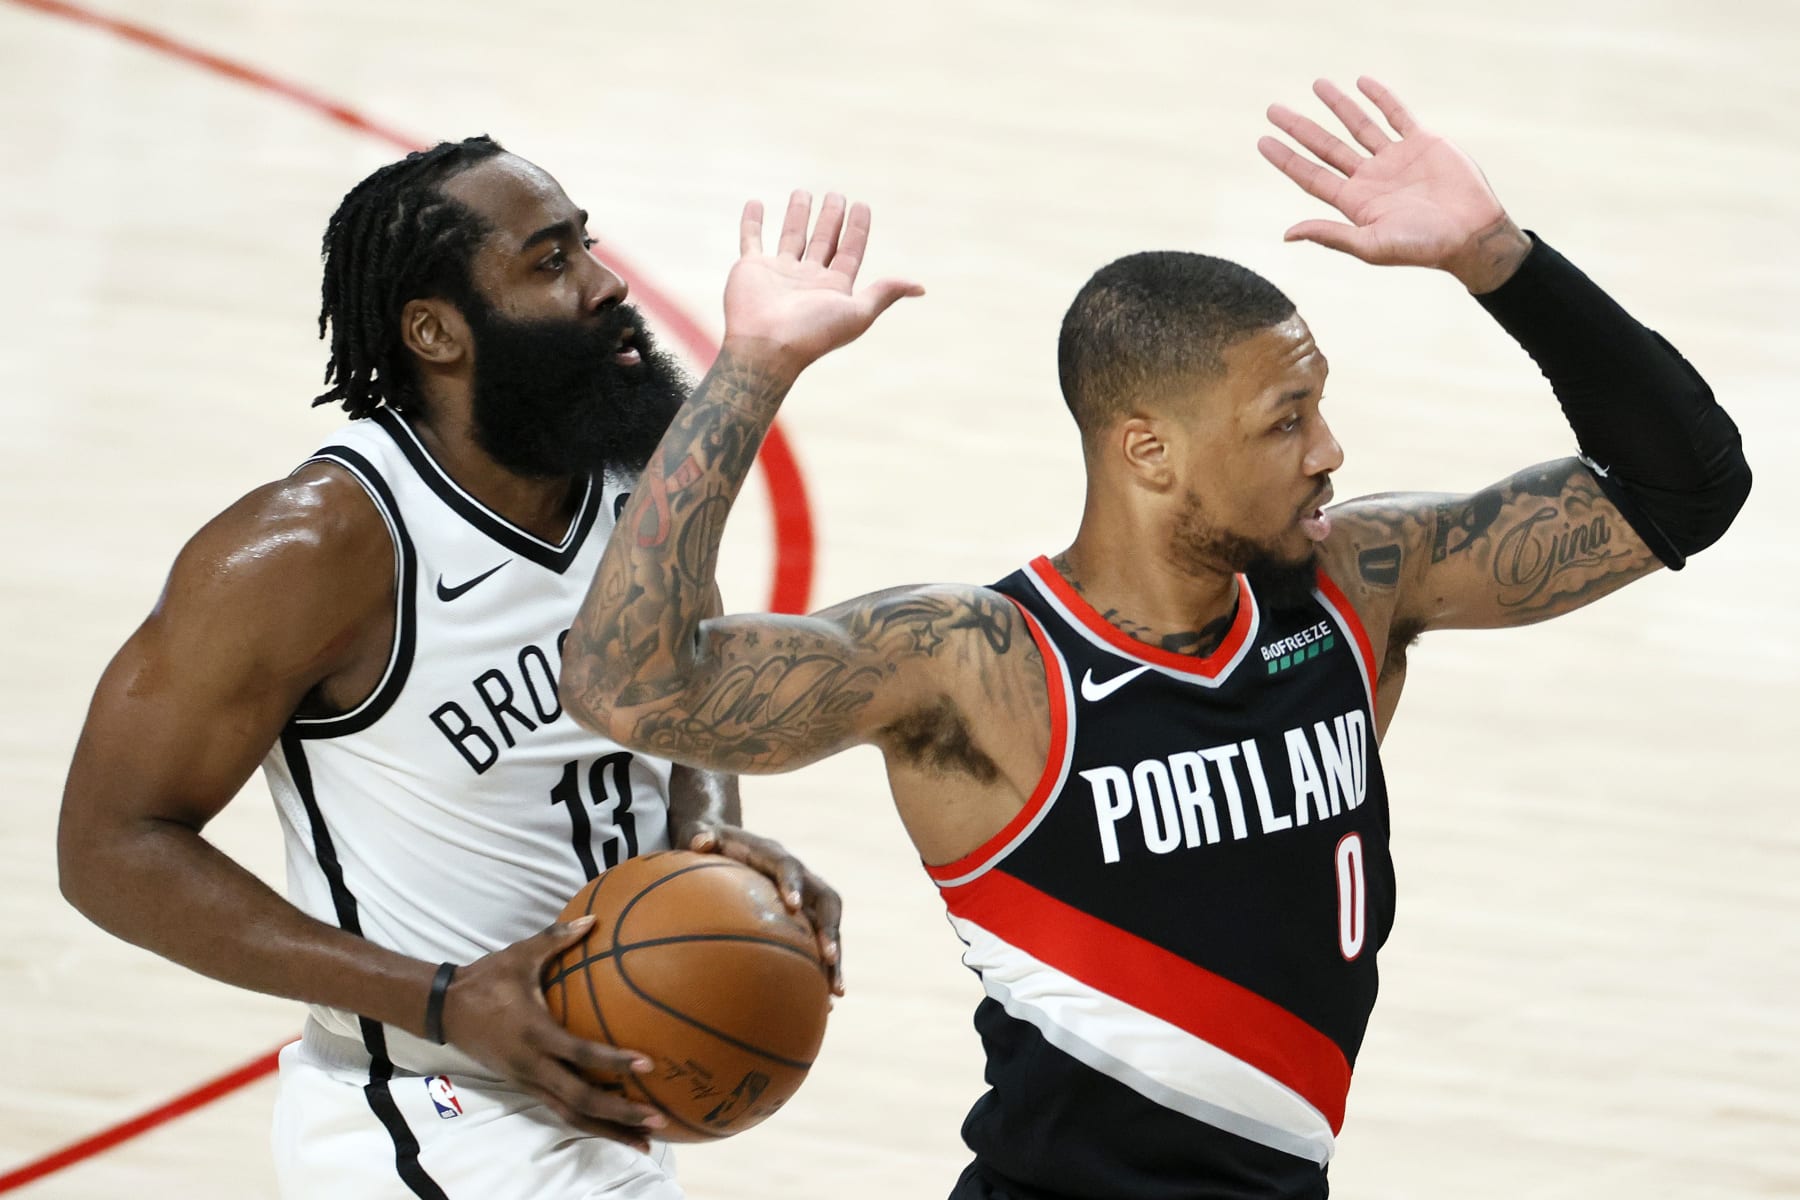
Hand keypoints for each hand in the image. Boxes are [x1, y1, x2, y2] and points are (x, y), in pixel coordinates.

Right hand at [441, 918, 663, 1149]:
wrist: (446, 1009)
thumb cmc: (488, 978)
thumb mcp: (521, 954)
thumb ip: (557, 938)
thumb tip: (594, 917)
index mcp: (534, 1033)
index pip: (579, 1053)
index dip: (613, 1061)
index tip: (647, 1064)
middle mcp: (532, 1065)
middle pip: (580, 1100)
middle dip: (619, 1114)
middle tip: (656, 1121)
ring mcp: (528, 1081)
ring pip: (571, 1115)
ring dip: (608, 1130)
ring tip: (644, 1143)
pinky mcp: (526, 1087)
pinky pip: (562, 1111)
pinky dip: (590, 1123)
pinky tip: (616, 1129)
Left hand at [686, 823, 845, 996]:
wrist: (731, 844)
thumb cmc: (712, 842)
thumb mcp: (703, 834)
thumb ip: (701, 834)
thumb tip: (697, 841)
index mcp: (774, 856)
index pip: (789, 867)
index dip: (793, 883)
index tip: (792, 905)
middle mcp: (799, 877)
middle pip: (826, 901)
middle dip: (831, 928)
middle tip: (829, 955)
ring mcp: (805, 899)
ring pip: (830, 927)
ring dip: (836, 957)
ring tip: (836, 992)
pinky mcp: (804, 919)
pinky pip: (820, 945)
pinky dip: (824, 971)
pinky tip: (824, 1004)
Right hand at [722, 190, 923, 370]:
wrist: (766, 347)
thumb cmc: (814, 333)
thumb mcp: (858, 312)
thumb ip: (885, 293)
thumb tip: (921, 288)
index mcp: (833, 288)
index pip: (850, 251)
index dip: (858, 229)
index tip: (862, 205)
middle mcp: (807, 279)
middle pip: (823, 241)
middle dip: (831, 218)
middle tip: (836, 195)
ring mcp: (778, 273)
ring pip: (791, 236)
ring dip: (797, 215)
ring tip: (802, 192)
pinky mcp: (750, 269)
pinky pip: (751, 239)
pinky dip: (752, 221)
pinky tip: (755, 202)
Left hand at [1258, 77, 1530, 291]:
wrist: (1472, 234)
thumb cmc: (1423, 248)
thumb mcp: (1371, 246)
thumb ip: (1330, 235)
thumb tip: (1286, 234)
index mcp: (1355, 203)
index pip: (1311, 176)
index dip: (1286, 159)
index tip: (1262, 141)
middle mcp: (1370, 178)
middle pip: (1327, 147)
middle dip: (1300, 128)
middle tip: (1273, 110)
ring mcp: (1395, 159)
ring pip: (1359, 126)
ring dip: (1338, 105)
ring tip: (1317, 84)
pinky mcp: (1423, 143)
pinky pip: (1397, 115)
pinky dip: (1380, 98)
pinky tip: (1362, 82)